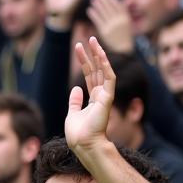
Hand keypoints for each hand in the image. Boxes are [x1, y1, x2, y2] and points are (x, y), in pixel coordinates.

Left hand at [65, 37, 114, 152]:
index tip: (79, 48)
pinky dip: (105, 65)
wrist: (83, 143)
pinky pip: (109, 77)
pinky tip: (100, 53)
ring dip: (99, 54)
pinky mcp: (107, 98)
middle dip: (92, 54)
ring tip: (92, 40)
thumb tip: (75, 88)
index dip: (84, 61)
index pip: (89, 75)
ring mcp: (105, 96)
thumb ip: (75, 101)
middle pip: (96, 69)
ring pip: (103, 70)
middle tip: (88, 38)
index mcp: (93, 99)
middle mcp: (101, 95)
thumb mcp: (72, 114)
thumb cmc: (78, 133)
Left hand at [87, 0, 133, 54]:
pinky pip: (98, 20)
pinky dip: (94, 14)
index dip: (113, 0)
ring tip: (93, 0)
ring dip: (98, 5)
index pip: (119, 6)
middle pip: (111, 7)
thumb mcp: (126, 26)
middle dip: (104, 0)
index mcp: (125, 19)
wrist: (122, 51)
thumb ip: (122, 16)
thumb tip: (118, 5)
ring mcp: (112, 26)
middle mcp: (119, 21)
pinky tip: (89, 10)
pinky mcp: (104, 31)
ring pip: (104, 12)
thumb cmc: (123, 39)